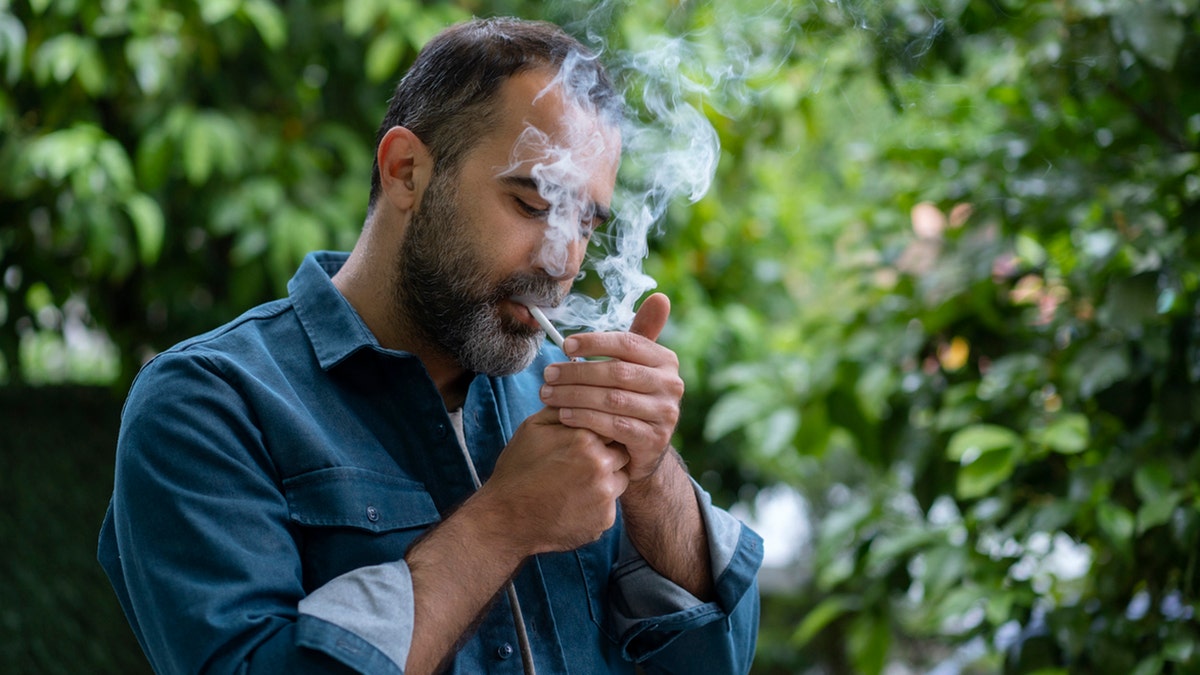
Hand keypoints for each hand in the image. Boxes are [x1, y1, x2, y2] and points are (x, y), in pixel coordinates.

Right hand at [479, 407, 629, 554]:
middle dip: (607, 454)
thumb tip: (581, 390)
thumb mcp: (532, 428)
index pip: (612, 423)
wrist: (506, 519)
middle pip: (622, 451)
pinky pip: (611, 504)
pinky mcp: (605, 519)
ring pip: (621, 478)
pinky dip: (597, 503)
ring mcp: (605, 495)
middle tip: (580, 463)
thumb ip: (563, 408)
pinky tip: (573, 502)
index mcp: (585, 438)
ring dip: (606, 479)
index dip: (601, 430)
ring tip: (576, 483)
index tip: (590, 437)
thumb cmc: (518, 470)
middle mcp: (601, 465)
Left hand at [538, 293, 682, 482]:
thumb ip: (640, 335)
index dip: (594, 342)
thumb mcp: (636, 366)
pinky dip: (585, 419)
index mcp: (666, 361)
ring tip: (548, 394)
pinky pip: (614, 426)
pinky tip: (563, 415)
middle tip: (547, 374)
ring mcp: (665, 415)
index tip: (565, 345)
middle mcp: (672, 386)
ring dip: (574, 396)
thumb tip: (660, 297)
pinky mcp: (654, 441)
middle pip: (617, 372)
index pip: (628, 344)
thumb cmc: (632, 398)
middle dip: (577, 372)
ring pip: (613, 400)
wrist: (643, 448)